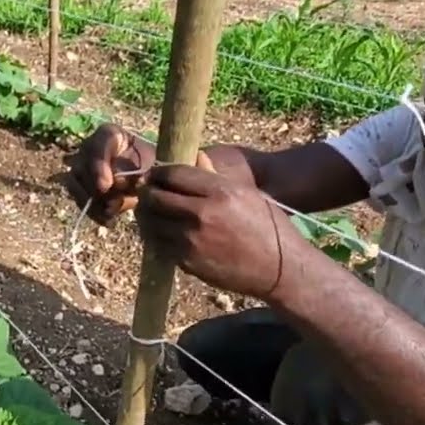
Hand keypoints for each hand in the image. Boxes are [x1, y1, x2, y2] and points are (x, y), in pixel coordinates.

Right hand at [64, 124, 212, 225]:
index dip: (100, 160)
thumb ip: (171, 165)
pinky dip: (92, 211)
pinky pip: (78, 197)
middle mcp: (96, 148)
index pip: (102, 138)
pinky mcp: (84, 188)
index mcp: (115, 136)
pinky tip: (109, 219)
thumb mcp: (173, 166)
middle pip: (82, 161)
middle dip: (93, 185)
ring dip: (91, 199)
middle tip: (110, 204)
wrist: (159, 189)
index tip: (108, 185)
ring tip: (112, 212)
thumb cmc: (166, 174)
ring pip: (74, 180)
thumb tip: (186, 161)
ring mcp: (86, 168)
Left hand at [134, 155, 306, 300]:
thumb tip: (195, 155)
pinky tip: (160, 232)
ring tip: (149, 211)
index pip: (174, 174)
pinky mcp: (187, 262)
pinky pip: (160, 245)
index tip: (155, 174)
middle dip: (147, 192)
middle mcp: (203, 214)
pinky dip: (155, 237)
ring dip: (147, 216)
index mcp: (220, 192)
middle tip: (146, 192)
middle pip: (156, 197)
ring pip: (152, 223)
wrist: (278, 268)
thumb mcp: (246, 193)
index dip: (159, 172)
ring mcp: (192, 240)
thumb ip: (215, 176)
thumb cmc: (267, 226)